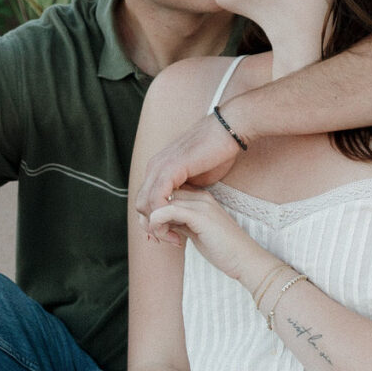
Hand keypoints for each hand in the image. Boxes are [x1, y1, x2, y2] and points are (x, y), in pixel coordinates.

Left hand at [136, 113, 242, 230]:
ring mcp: (161, 166)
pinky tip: (177, 228)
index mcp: (160, 168)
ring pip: (144, 204)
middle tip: (171, 240)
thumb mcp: (197, 178)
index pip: (145, 200)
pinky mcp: (171, 168)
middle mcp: (156, 166)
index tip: (170, 237)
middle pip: (140, 204)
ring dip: (156, 226)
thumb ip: (185, 193)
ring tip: (175, 238)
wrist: (231, 130)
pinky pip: (156, 198)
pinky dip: (162, 217)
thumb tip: (180, 209)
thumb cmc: (220, 152)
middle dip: (151, 227)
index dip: (153, 222)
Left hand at [148, 187, 269, 282]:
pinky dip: (158, 224)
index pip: (169, 194)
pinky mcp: (199, 216)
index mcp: (202, 199)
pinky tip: (168, 239)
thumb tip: (162, 223)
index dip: (158, 211)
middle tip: (157, 236)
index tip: (160, 232)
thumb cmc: (223, 251)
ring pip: (162, 202)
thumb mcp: (196, 233)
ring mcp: (201, 204)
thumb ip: (181, 224)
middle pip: (163, 196)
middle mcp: (201, 197)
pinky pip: (167, 211)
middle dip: (152, 216)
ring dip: (154, 222)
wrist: (245, 259)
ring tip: (163, 239)